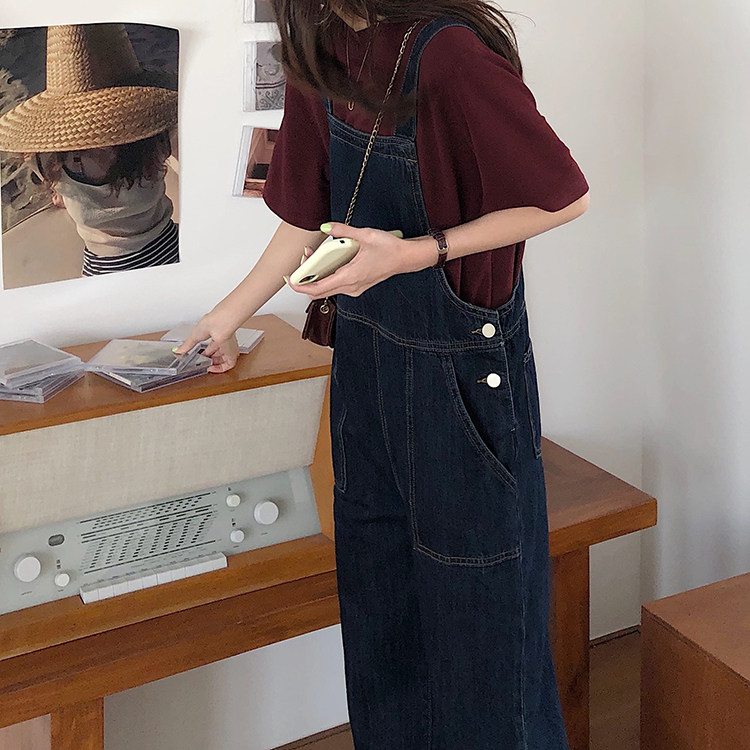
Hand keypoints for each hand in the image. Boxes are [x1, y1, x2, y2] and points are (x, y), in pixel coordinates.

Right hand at [173, 310, 240, 373]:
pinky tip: (211, 369)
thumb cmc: (210, 324)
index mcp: (215, 334)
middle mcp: (223, 341)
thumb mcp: (194, 337)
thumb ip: (186, 345)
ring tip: (206, 366)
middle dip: (209, 359)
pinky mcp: (232, 353)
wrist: (219, 325)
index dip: (206, 352)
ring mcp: (228, 347)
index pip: (212, 345)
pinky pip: (229, 364)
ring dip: (214, 364)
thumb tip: (177, 350)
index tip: (200, 356)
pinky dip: (220, 369)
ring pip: (223, 359)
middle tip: (203, 362)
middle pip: (217, 353)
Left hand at [284, 223, 432, 299]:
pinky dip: (328, 275)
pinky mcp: (358, 285)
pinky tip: (329, 261)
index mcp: (350, 277)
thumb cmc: (389, 249)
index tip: (289, 279)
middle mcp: (351, 287)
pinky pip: (336, 285)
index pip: (317, 288)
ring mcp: (355, 288)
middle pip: (319, 291)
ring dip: (317, 276)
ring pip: (328, 288)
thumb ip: (342, 231)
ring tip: (315, 257)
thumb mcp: (364, 235)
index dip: (300, 285)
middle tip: (303, 261)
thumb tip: (325, 227)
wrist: (407, 258)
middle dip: (306, 279)